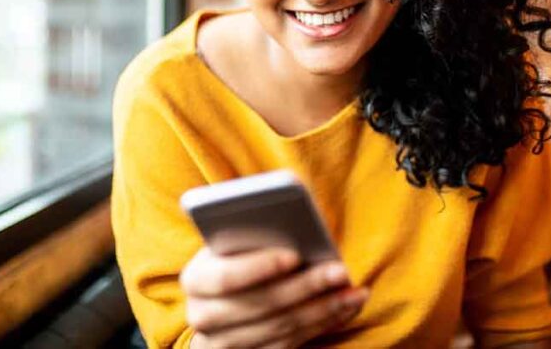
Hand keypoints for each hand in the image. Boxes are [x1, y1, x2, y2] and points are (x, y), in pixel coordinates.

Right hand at [180, 246, 368, 348]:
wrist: (221, 301)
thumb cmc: (235, 257)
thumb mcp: (233, 242)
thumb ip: (252, 231)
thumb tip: (293, 215)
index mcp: (195, 279)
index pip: (225, 277)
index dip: (260, 267)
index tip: (294, 255)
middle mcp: (203, 316)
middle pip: (261, 306)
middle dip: (305, 287)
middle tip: (340, 270)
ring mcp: (225, 343)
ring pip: (282, 328)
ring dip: (324, 309)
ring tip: (354, 290)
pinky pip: (291, 344)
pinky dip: (324, 324)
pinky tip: (346, 306)